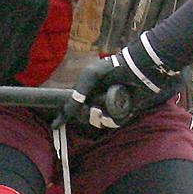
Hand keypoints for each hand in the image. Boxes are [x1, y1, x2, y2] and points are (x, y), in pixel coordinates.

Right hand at [58, 32, 179, 127]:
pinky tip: (123, 108)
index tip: (56, 125)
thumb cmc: (112, 69)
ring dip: (102, 117)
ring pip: (100, 122)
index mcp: (87, 91)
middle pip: (85, 116)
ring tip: (109, 107)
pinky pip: (115, 122)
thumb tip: (68, 111)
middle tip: (94, 109)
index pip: (72, 106)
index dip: (64, 115)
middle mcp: (97, 100)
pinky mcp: (123, 112)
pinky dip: (118, 118)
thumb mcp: (90, 76)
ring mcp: (109, 107)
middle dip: (86, 115)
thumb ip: (77, 93)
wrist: (137, 71)